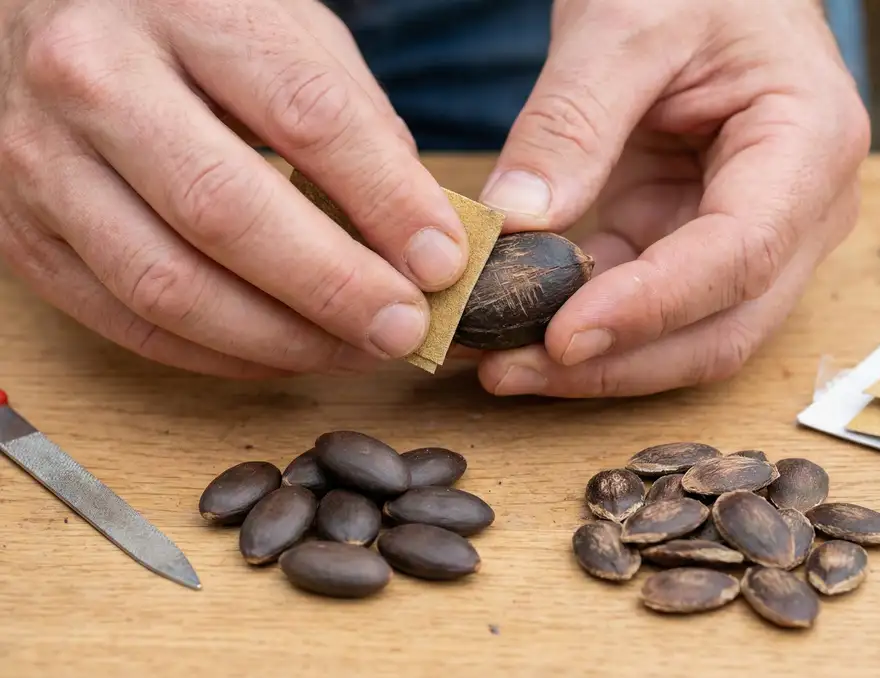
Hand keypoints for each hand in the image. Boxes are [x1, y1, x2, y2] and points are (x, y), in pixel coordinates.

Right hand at [0, 0, 469, 377]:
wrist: (39, 9)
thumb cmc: (185, 19)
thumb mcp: (283, 26)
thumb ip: (350, 118)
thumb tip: (416, 234)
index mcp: (182, 8)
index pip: (305, 116)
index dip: (386, 200)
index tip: (444, 262)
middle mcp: (93, 80)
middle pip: (224, 210)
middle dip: (332, 288)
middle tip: (404, 329)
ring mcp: (41, 161)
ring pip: (167, 285)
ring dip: (279, 340)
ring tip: (354, 353)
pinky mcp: (22, 234)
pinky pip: (126, 322)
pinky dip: (217, 354)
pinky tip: (281, 353)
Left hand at [475, 0, 869, 396]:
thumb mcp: (624, 27)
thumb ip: (571, 121)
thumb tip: (515, 222)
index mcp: (809, 143)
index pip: (741, 254)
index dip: (652, 307)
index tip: (561, 335)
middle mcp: (799, 212)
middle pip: (723, 326)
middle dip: (616, 362)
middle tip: (508, 369)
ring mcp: (754, 238)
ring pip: (688, 338)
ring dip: (596, 363)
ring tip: (500, 362)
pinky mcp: (698, 246)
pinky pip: (650, 310)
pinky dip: (587, 327)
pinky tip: (520, 330)